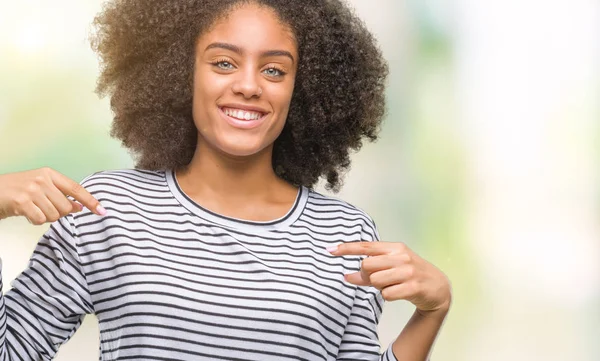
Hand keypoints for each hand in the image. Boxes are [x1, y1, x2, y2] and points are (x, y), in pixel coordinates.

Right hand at [0, 167, 104, 223]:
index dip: (90, 201)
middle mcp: (42, 179)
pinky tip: (26, 214)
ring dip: (45, 217)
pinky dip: (35, 221)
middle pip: (66, 207)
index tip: (102, 211)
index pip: (76, 188)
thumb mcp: (40, 187)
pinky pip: (40, 220)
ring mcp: (31, 190)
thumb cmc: (17, 191)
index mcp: (49, 174)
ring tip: (33, 210)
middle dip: (58, 213)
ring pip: (54, 215)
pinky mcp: (22, 202)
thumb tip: (80, 207)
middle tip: (43, 209)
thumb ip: (60, 195)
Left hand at [328, 241, 451, 313]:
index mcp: (395, 248)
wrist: (438, 288)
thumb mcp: (391, 268)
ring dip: (379, 287)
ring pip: (376, 280)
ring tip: (392, 285)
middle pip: (367, 265)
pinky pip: (387, 294)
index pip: (366, 246)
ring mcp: (408, 271)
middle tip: (379, 280)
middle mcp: (401, 257)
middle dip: (367, 276)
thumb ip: (368, 272)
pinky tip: (398, 292)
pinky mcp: (413, 287)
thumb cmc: (410, 275)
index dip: (346, 248)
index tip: (330, 250)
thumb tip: (346, 276)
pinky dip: (388, 296)